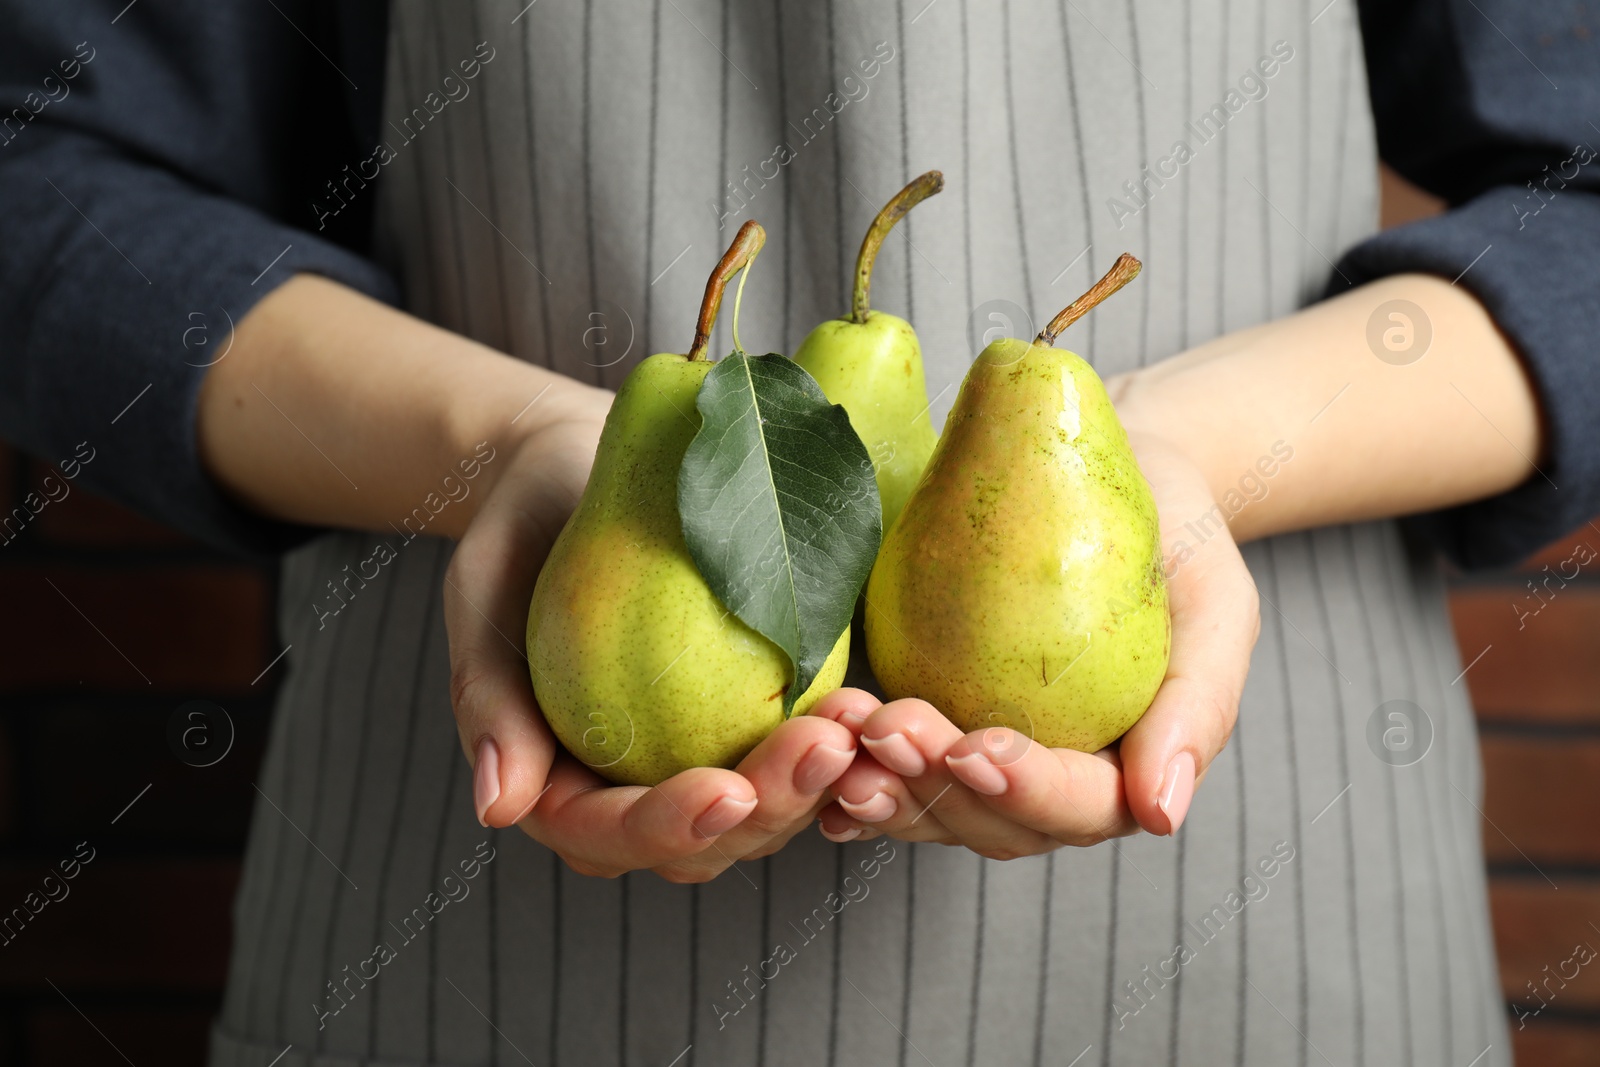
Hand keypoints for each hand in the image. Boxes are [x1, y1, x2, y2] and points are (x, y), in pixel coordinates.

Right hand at [442, 408, 858, 881]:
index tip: (731, 789)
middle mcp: (639, 793)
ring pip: (774, 811)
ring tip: (867, 725)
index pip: (617, 835)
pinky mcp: (759, 720)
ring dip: (823, 782)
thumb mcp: (480, 599)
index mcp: (564, 792)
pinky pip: (807, 752)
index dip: (675, 826)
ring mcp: (705, 760)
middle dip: (776, 807)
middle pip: (712, 840)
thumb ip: (486, 701)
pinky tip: (878, 706)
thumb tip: (498, 808)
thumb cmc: (519, 534)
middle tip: (830, 746)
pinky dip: (844, 741)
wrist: (575, 470)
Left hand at [813, 428, 1259, 857]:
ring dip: (881, 785)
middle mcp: (1044, 783)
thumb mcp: (1218, 607)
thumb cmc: (1178, 538)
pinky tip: (812, 752)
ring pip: (927, 807)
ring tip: (842, 737)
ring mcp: (978, 760)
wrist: (1121, 471)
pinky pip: (884, 764)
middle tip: (888, 731)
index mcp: (1121, 774)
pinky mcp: (928, 715)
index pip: (1076, 807)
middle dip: (934, 788)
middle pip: (989, 822)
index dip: (1025, 791)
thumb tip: (1160, 816)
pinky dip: (846, 769)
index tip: (977, 749)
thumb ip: (1200, 707)